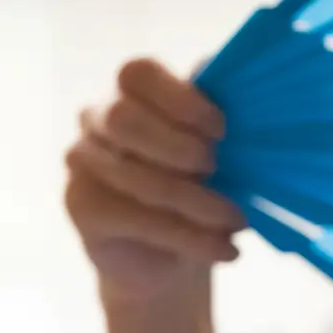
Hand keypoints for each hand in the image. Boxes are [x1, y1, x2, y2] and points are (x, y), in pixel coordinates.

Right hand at [63, 57, 241, 308]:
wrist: (170, 259)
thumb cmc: (203, 189)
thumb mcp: (223, 154)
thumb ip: (225, 124)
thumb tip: (252, 94)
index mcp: (134, 92)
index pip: (139, 74)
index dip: (182, 99)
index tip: (222, 129)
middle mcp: (98, 117)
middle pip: (123, 117)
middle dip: (179, 146)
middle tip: (218, 168)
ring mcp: (82, 160)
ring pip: (136, 175)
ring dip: (198, 202)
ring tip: (238, 221)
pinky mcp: (80, 205)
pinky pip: (135, 217)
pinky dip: (189, 236)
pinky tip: (225, 249)